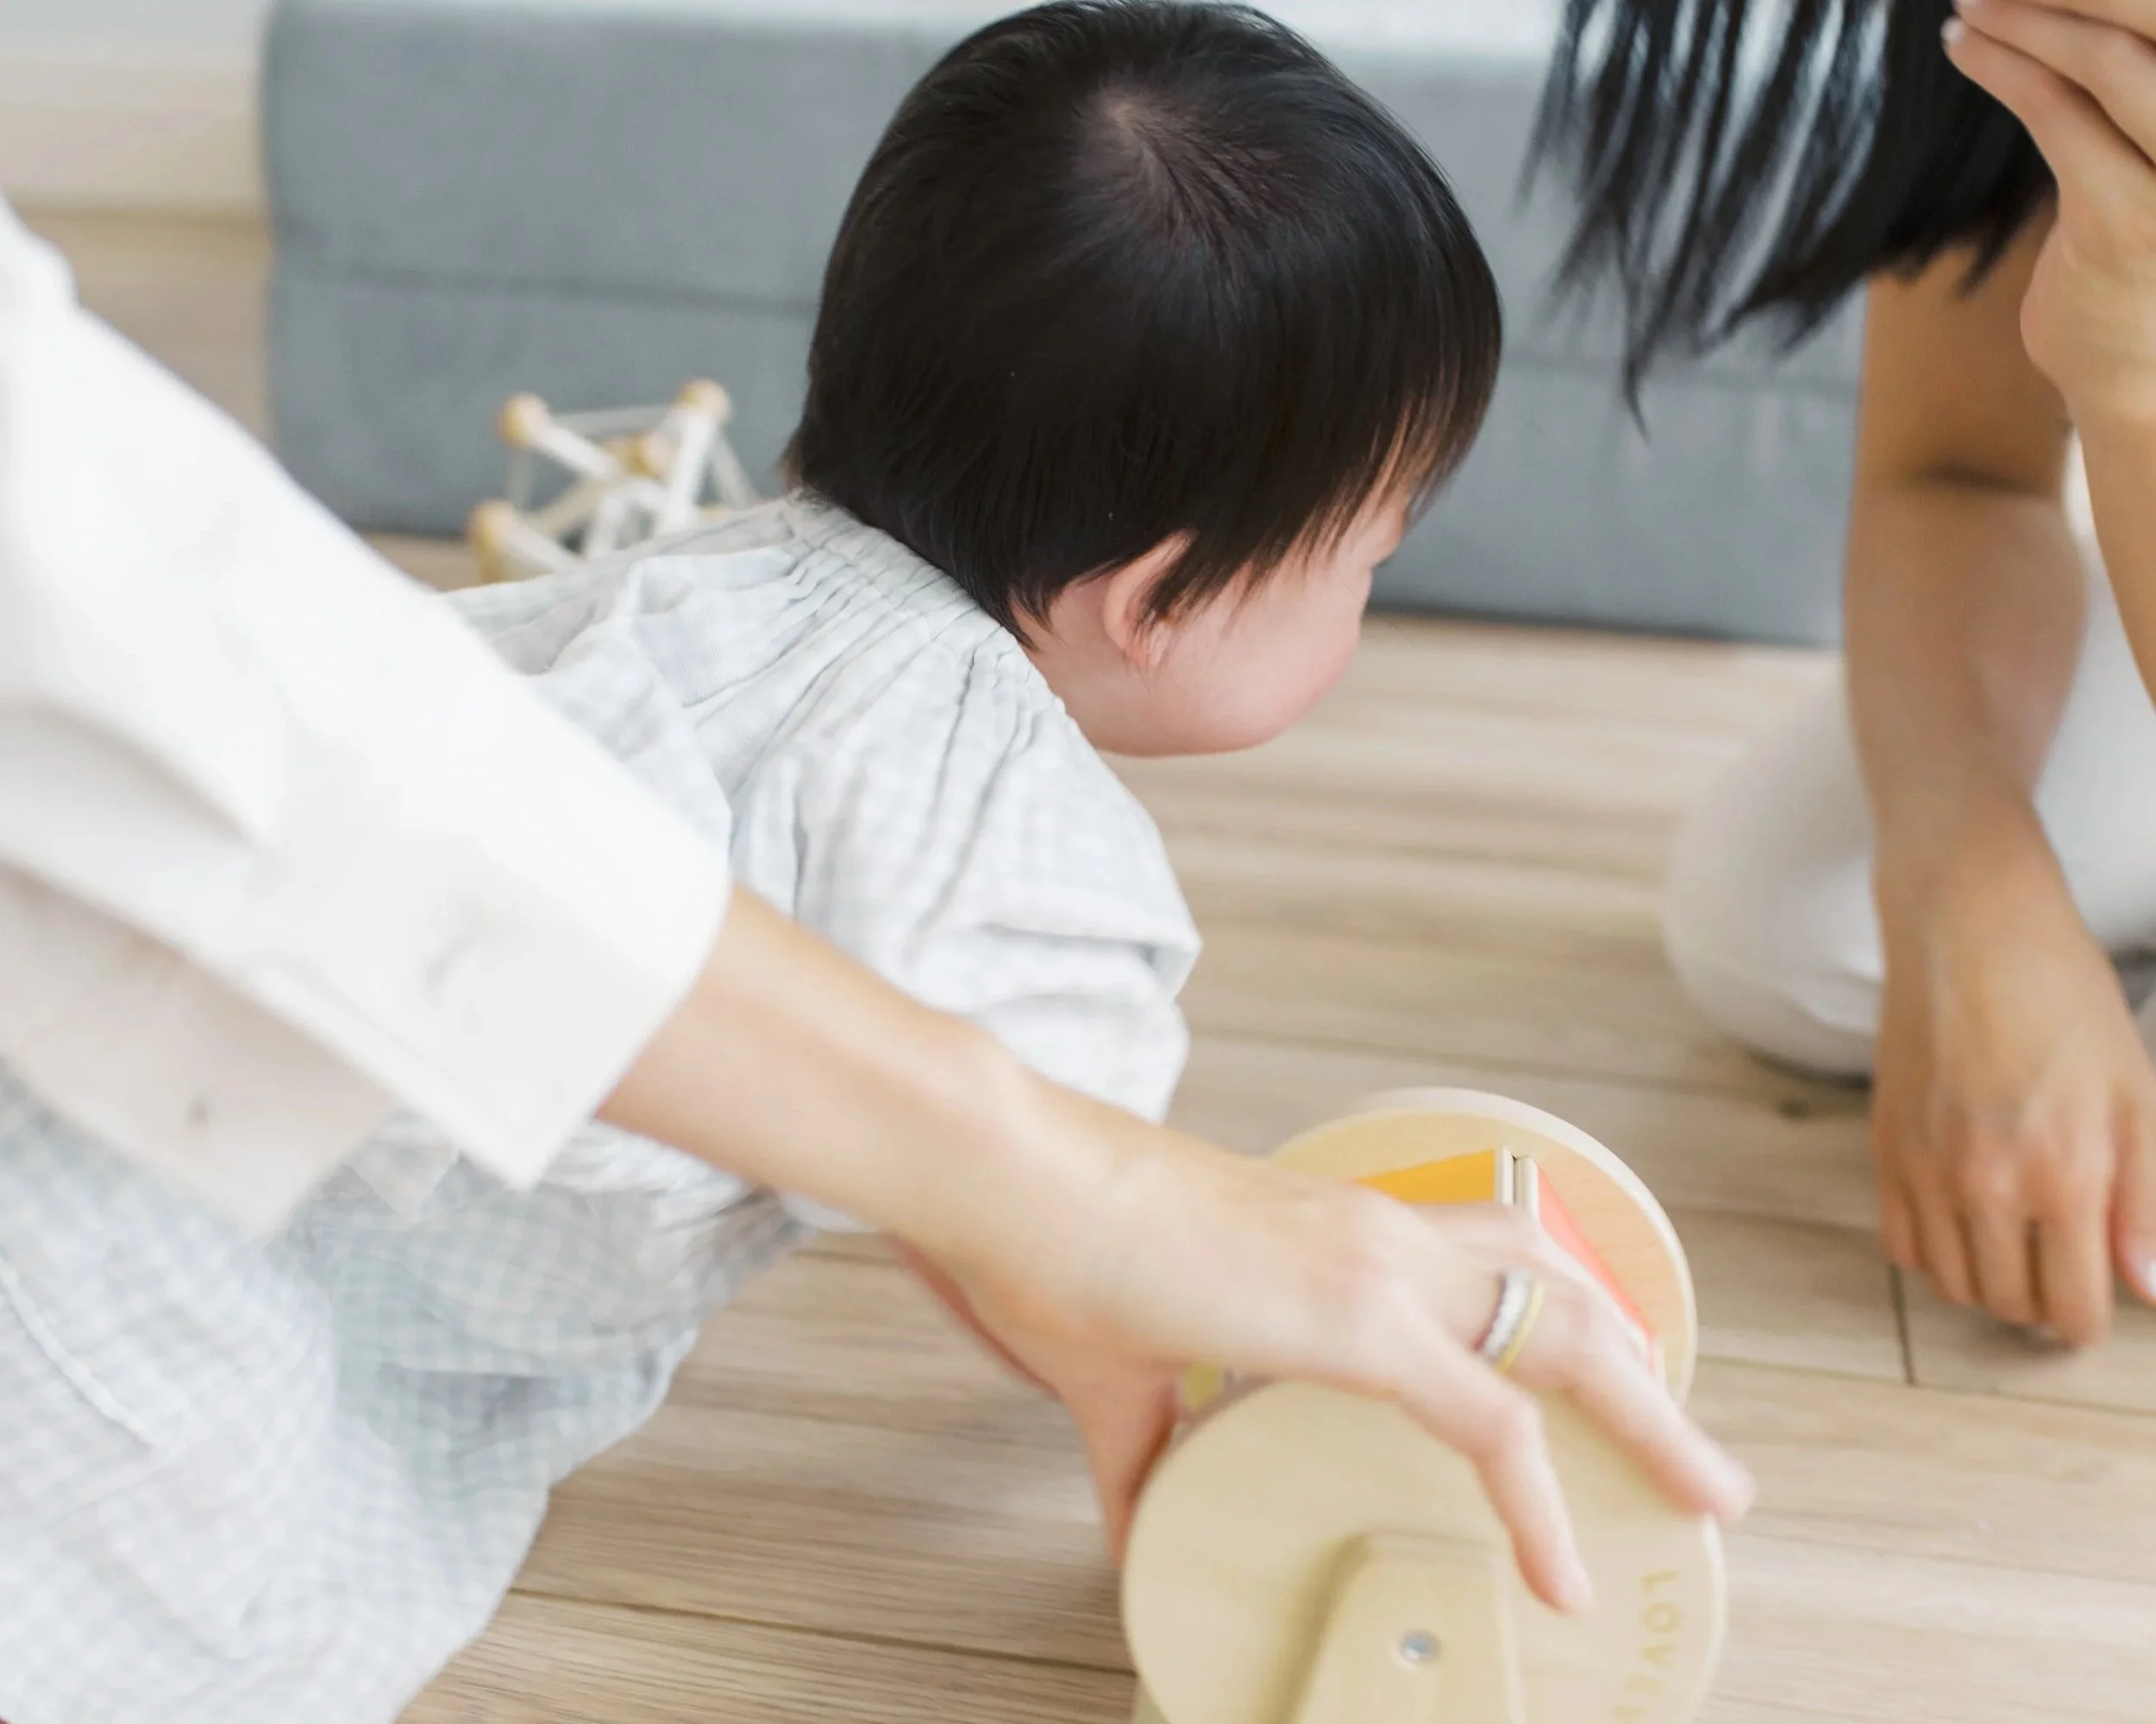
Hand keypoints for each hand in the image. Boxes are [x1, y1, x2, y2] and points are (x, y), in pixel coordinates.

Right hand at [895, 1124, 1754, 1616]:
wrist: (1015, 1186)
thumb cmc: (1060, 1253)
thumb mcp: (1120, 1382)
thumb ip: (1143, 1467)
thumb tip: (1133, 1542)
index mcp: (1341, 1236)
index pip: (1492, 1263)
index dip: (1561, 1321)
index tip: (1611, 1389)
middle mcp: (1385, 1238)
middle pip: (1565, 1292)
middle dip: (1646, 1376)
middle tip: (1703, 1460)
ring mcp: (1383, 1271)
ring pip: (1569, 1338)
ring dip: (1650, 1416)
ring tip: (1706, 1492)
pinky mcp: (1360, 1322)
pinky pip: (1494, 1424)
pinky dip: (1544, 1501)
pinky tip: (1560, 1571)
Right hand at [1875, 853, 2155, 1341]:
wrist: (1970, 932)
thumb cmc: (2064, 999)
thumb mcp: (2137, 1096)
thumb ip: (2145, 1201)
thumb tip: (2149, 1288)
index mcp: (2065, 1174)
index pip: (2072, 1306)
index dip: (2090, 1323)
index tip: (2097, 1304)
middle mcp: (1987, 1183)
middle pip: (2008, 1304)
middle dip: (2040, 1306)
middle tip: (2059, 1271)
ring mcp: (1926, 1168)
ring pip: (1950, 1284)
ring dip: (1987, 1284)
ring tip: (2014, 1249)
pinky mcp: (1886, 1147)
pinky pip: (1900, 1244)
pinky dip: (1933, 1253)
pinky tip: (1962, 1220)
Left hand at [1945, 0, 2155, 423]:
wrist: (2144, 386)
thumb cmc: (2146, 271)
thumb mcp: (2152, 170)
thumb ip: (2132, 98)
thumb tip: (2080, 24)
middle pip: (2155, 18)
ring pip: (2109, 58)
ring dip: (2031, 18)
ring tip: (1974, 2)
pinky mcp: (2126, 217)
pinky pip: (2060, 115)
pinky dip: (2004, 70)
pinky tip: (1963, 45)